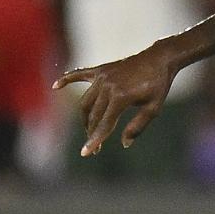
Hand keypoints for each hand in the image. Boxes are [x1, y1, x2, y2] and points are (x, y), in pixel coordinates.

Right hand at [54, 48, 179, 155]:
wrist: (159, 60)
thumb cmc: (158, 86)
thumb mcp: (153, 108)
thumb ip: (137, 126)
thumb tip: (124, 144)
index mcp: (121, 97)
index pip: (104, 124)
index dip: (95, 140)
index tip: (86, 153)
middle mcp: (107, 87)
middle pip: (93, 115)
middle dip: (92, 133)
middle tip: (96, 149)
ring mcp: (102, 77)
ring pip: (85, 101)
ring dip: (85, 118)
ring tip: (89, 131)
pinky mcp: (100, 70)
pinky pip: (79, 74)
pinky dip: (67, 80)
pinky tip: (55, 86)